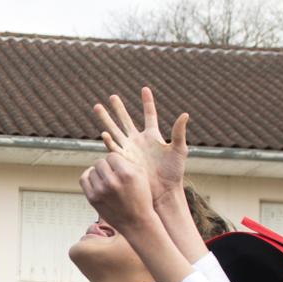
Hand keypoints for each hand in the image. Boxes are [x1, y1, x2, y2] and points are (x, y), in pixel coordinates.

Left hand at [80, 151, 157, 236]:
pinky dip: (88, 176)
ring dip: (98, 172)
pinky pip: (84, 179)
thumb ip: (126, 160)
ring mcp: (100, 191)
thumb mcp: (141, 174)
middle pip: (100, 162)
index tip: (120, 168)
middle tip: (113, 173)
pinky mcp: (93, 199)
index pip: (112, 156)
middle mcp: (112, 182)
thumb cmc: (141, 196)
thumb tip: (109, 153)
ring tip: (107, 178)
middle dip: (107, 166)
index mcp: (126, 174)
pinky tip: (95, 178)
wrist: (136, 222)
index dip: (116, 161)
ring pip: (92, 170)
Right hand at [94, 87, 187, 208]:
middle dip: (119, 108)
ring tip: (98, 108)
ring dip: (107, 120)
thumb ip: (179, 132)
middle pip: (126, 120)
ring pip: (115, 131)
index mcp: (152, 136)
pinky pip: (114, 149)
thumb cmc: (174, 173)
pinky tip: (104, 134)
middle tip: (112, 96)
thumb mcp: (179, 150)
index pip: (149, 115)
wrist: (163, 192)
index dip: (147, 102)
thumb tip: (185, 115)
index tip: (144, 89)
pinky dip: (109, 142)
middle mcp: (138, 141)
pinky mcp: (124, 161)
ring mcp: (129, 150)